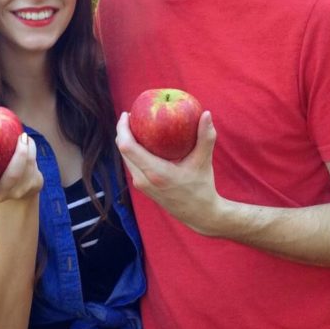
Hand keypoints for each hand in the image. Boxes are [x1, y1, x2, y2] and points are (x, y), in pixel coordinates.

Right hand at [0, 133, 43, 202]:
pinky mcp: (34, 185)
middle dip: (18, 156)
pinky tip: (28, 142)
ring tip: (23, 135)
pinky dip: (32, 150)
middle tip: (19, 137)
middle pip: (12, 176)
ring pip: (27, 166)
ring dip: (27, 148)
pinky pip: (34, 164)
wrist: (18, 187)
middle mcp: (3, 193)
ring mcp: (20, 190)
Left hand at [115, 109, 222, 234]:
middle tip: (133, 115)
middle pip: (123, 151)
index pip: (128, 147)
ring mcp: (141, 185)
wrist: (199, 214)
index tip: (127, 114)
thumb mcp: (204, 162)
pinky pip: (132, 164)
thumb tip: (206, 113)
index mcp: (155, 172)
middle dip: (124, 131)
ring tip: (137, 125)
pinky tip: (144, 141)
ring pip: (126, 158)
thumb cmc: (202, 187)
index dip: (123, 129)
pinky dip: (134, 151)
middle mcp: (143, 179)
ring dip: (127, 141)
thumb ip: (205, 137)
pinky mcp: (143, 187)